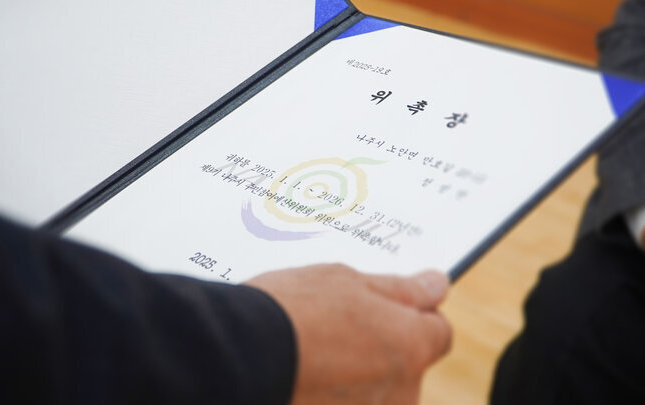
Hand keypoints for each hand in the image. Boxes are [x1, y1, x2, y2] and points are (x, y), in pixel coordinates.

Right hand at [246, 264, 450, 404]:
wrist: (235, 356)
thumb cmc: (290, 311)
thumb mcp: (346, 281)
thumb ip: (400, 289)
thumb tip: (437, 285)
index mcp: (410, 346)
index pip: (438, 331)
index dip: (412, 314)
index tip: (383, 306)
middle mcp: (401, 392)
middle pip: (404, 366)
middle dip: (379, 348)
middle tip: (334, 327)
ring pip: (373, 391)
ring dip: (352, 376)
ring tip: (310, 354)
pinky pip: (345, 404)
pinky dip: (330, 394)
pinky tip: (302, 378)